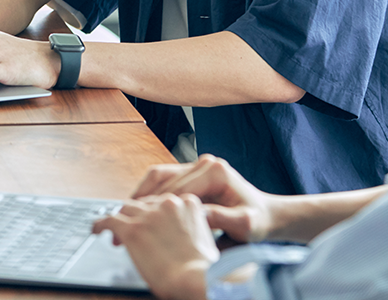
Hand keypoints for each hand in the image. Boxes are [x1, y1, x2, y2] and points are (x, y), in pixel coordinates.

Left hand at [92, 195, 217, 299]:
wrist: (196, 280)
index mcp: (188, 204)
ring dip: (120, 219)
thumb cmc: (203, 270)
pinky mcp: (132, 229)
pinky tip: (96, 230)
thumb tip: (177, 236)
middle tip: (133, 229)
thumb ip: (189, 229)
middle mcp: (167, 203)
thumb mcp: (203, 240)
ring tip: (113, 230)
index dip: (154, 214)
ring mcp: (149, 215)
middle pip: (144, 203)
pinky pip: (109, 220)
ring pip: (126, 209)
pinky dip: (100, 224)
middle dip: (138, 215)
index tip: (150, 223)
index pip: (164, 202)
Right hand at [131, 155, 273, 243]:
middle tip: (123, 221)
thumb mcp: (246, 225)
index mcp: (215, 171)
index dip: (156, 208)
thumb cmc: (257, 221)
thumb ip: (224, 219)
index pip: (177, 190)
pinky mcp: (191, 172)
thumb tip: (200, 215)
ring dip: (140, 195)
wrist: (264, 215)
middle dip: (142, 202)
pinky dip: (147, 194)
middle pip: (162, 178)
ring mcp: (196, 165)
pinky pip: (162, 180)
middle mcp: (204, 162)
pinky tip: (139, 212)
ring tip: (125, 216)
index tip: (140, 225)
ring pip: (158, 176)